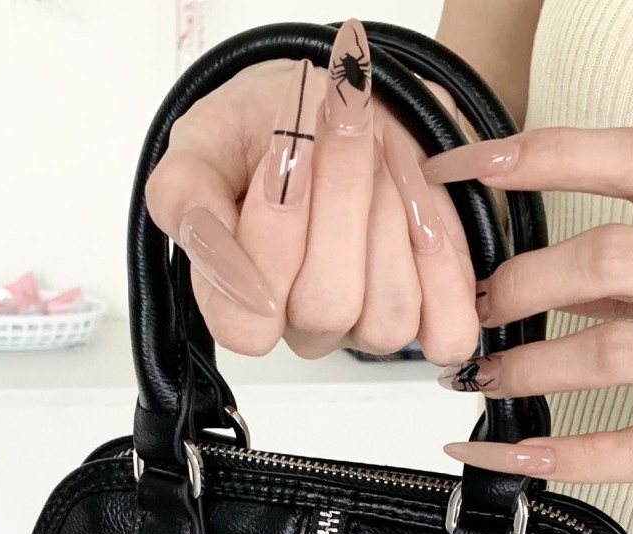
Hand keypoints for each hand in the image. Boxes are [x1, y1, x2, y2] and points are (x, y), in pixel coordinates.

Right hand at [145, 19, 477, 366]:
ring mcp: (366, 329)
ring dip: (392, 216)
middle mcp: (301, 325)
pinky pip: (447, 333)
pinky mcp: (430, 321)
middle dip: (341, 198)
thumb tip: (205, 240)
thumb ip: (185, 196)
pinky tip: (423, 208)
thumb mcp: (205, 139)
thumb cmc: (272, 125)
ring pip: (387, 317)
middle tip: (340, 120)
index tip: (283, 151)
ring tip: (382, 152)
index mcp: (238, 301)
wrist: (346, 100)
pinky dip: (445, 266)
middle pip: (326, 304)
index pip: (248, 323)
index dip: (272, 240)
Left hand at [423, 127, 632, 502]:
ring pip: (618, 351)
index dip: (545, 155)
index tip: (472, 168)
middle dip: (523, 280)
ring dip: (530, 365)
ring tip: (485, 376)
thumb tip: (550, 270)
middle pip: (615, 256)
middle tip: (477, 308)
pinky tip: (509, 452)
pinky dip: (561, 454)